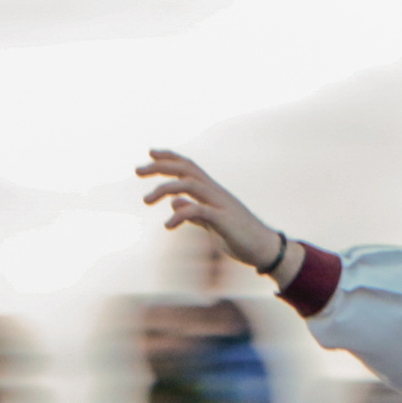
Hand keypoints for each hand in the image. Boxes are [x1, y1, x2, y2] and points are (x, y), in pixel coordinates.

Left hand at [136, 149, 286, 273]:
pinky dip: (180, 215)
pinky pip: (198, 211)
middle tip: (137, 170)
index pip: (188, 166)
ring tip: (146, 200)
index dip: (170, 157)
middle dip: (160, 166)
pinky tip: (168, 225)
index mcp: (212, 191)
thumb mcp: (211, 223)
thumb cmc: (240, 237)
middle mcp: (215, 191)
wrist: (264, 249)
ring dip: (165, 188)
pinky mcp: (223, 219)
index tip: (150, 153)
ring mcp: (220, 204)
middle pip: (186, 169)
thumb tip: (175, 203)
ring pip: (189, 184)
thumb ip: (193, 212)